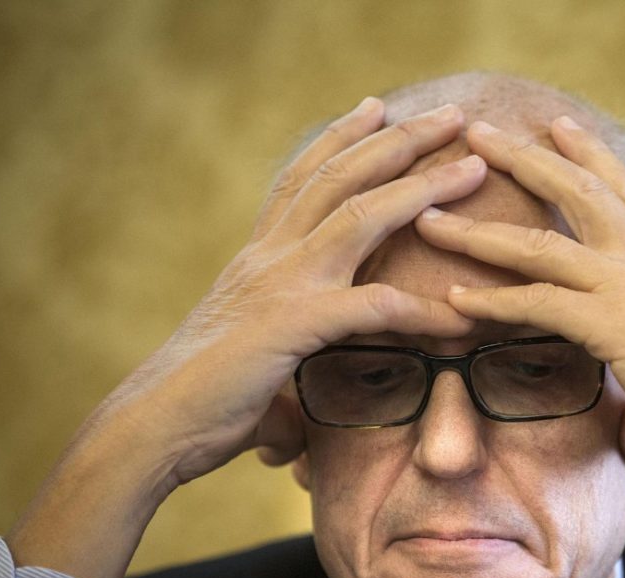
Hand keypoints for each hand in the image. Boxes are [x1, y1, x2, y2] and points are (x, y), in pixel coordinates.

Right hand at [6, 98, 487, 577]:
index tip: (376, 107)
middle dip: (398, 140)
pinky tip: (460, 313)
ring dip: (420, 188)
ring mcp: (280, 285)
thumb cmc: (200, 399)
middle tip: (450, 112)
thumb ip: (283, 341)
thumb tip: (303, 376)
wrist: (153, 425)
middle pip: (340, 177)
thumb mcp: (248, 348)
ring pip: (360, 215)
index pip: (302, 179)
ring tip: (471, 167)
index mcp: (257, 257)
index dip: (339, 139)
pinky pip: (372, 308)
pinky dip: (420, 308)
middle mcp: (269, 257)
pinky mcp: (292, 325)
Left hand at [415, 117, 624, 561]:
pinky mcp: (617, 327)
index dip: (591, 154)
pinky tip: (456, 299)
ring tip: (430, 216)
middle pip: (580, 191)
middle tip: (482, 133)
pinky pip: (540, 304)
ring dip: (479, 231)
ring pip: (542, 245)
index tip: (558, 124)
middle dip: (526, 157)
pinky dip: (494, 301)